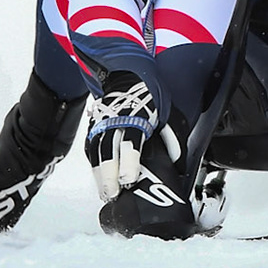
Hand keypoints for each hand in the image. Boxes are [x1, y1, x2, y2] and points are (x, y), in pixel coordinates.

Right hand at [83, 74, 178, 199]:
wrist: (128, 73)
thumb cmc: (149, 94)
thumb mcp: (167, 112)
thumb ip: (172, 138)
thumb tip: (176, 161)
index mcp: (135, 118)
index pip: (130, 144)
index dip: (128, 163)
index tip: (128, 180)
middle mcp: (115, 121)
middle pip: (108, 151)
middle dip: (109, 175)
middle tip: (113, 194)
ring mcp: (102, 123)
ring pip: (96, 152)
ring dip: (99, 174)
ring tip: (105, 192)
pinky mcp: (95, 126)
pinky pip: (91, 147)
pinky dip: (94, 164)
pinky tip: (98, 178)